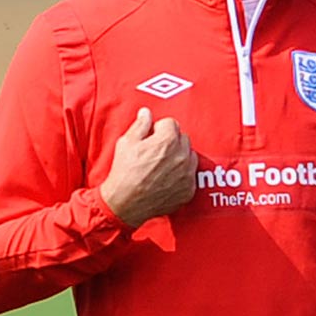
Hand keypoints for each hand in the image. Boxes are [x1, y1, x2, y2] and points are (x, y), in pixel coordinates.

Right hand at [100, 106, 195, 227]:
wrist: (126, 202)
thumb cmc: (124, 171)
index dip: (159, 129)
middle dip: (171, 141)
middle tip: (156, 151)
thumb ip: (141, 125)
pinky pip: (190, 176)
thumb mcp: (127, 142)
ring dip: (180, 157)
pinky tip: (167, 179)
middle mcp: (182, 156)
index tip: (152, 137)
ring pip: (190, 156)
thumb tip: (147, 113)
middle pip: (183, 139)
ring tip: (162, 165)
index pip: (171, 124)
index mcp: (168, 141)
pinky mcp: (189, 190)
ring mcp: (187, 174)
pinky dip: (182, 175)